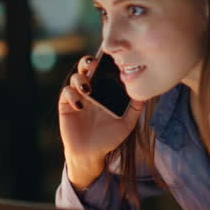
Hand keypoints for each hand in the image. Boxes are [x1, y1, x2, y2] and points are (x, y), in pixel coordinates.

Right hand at [59, 55, 143, 188]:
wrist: (91, 153)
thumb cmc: (109, 137)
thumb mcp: (126, 123)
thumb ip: (135, 108)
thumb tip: (144, 93)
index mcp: (104, 89)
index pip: (103, 69)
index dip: (105, 60)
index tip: (111, 55)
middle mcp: (90, 89)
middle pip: (86, 67)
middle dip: (89, 61)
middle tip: (95, 64)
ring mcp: (77, 96)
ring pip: (76, 77)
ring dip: (81, 79)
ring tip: (88, 89)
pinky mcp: (66, 105)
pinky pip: (66, 93)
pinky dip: (72, 95)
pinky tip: (81, 105)